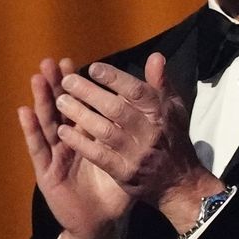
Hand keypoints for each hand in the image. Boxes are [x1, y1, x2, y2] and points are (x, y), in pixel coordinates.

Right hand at [17, 58, 131, 238]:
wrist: (102, 222)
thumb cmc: (115, 190)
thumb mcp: (131, 159)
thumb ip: (140, 135)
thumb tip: (158, 110)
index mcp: (90, 135)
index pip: (83, 105)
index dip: (79, 85)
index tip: (76, 62)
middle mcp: (70, 141)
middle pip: (62, 108)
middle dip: (57, 85)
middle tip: (53, 62)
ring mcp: (56, 155)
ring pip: (48, 123)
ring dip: (42, 100)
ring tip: (37, 77)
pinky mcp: (47, 171)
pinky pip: (38, 148)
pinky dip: (31, 130)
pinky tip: (24, 111)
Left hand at [54, 52, 222, 229]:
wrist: (178, 181)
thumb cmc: (172, 138)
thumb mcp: (174, 109)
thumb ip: (161, 84)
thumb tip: (155, 56)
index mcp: (162, 113)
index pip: (137, 91)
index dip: (114, 78)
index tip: (92, 68)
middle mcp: (150, 132)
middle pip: (116, 109)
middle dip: (89, 93)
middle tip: (66, 81)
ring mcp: (136, 154)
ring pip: (104, 131)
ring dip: (80, 115)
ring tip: (60, 101)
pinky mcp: (124, 173)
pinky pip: (98, 156)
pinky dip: (80, 143)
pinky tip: (63, 132)